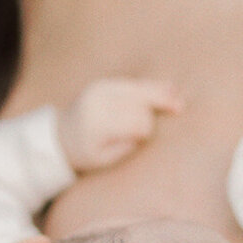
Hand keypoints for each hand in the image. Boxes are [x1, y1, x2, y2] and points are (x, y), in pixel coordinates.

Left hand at [58, 77, 182, 172]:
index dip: (146, 129)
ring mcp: (101, 88)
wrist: (62, 135)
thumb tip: (149, 126)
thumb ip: (126, 146)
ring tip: (178, 96)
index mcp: (98, 123)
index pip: (134, 121)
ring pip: (138, 87)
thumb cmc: (86, 153)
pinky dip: (150, 86)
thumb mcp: (104, 159)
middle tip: (180, 107)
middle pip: (139, 99)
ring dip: (159, 91)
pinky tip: (169, 87)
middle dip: (159, 103)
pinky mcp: (105, 83)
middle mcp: (99, 101)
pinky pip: (133, 82)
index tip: (144, 139)